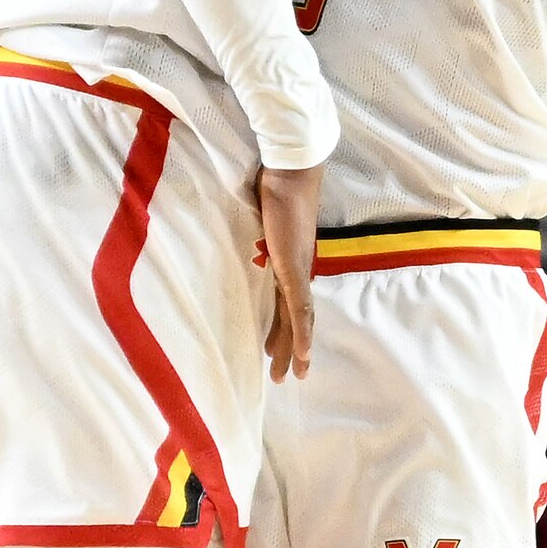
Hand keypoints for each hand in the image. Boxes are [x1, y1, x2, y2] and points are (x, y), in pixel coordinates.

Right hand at [256, 162, 319, 379]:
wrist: (290, 171)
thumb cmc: (273, 187)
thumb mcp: (258, 220)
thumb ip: (255, 236)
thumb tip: (244, 242)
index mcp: (290, 262)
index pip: (288, 303)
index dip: (285, 328)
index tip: (275, 349)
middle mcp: (298, 270)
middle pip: (294, 319)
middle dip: (289, 349)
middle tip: (286, 376)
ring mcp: (297, 270)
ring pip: (298, 321)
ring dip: (294, 350)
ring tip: (292, 375)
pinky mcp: (293, 268)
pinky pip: (298, 309)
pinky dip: (301, 333)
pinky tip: (302, 354)